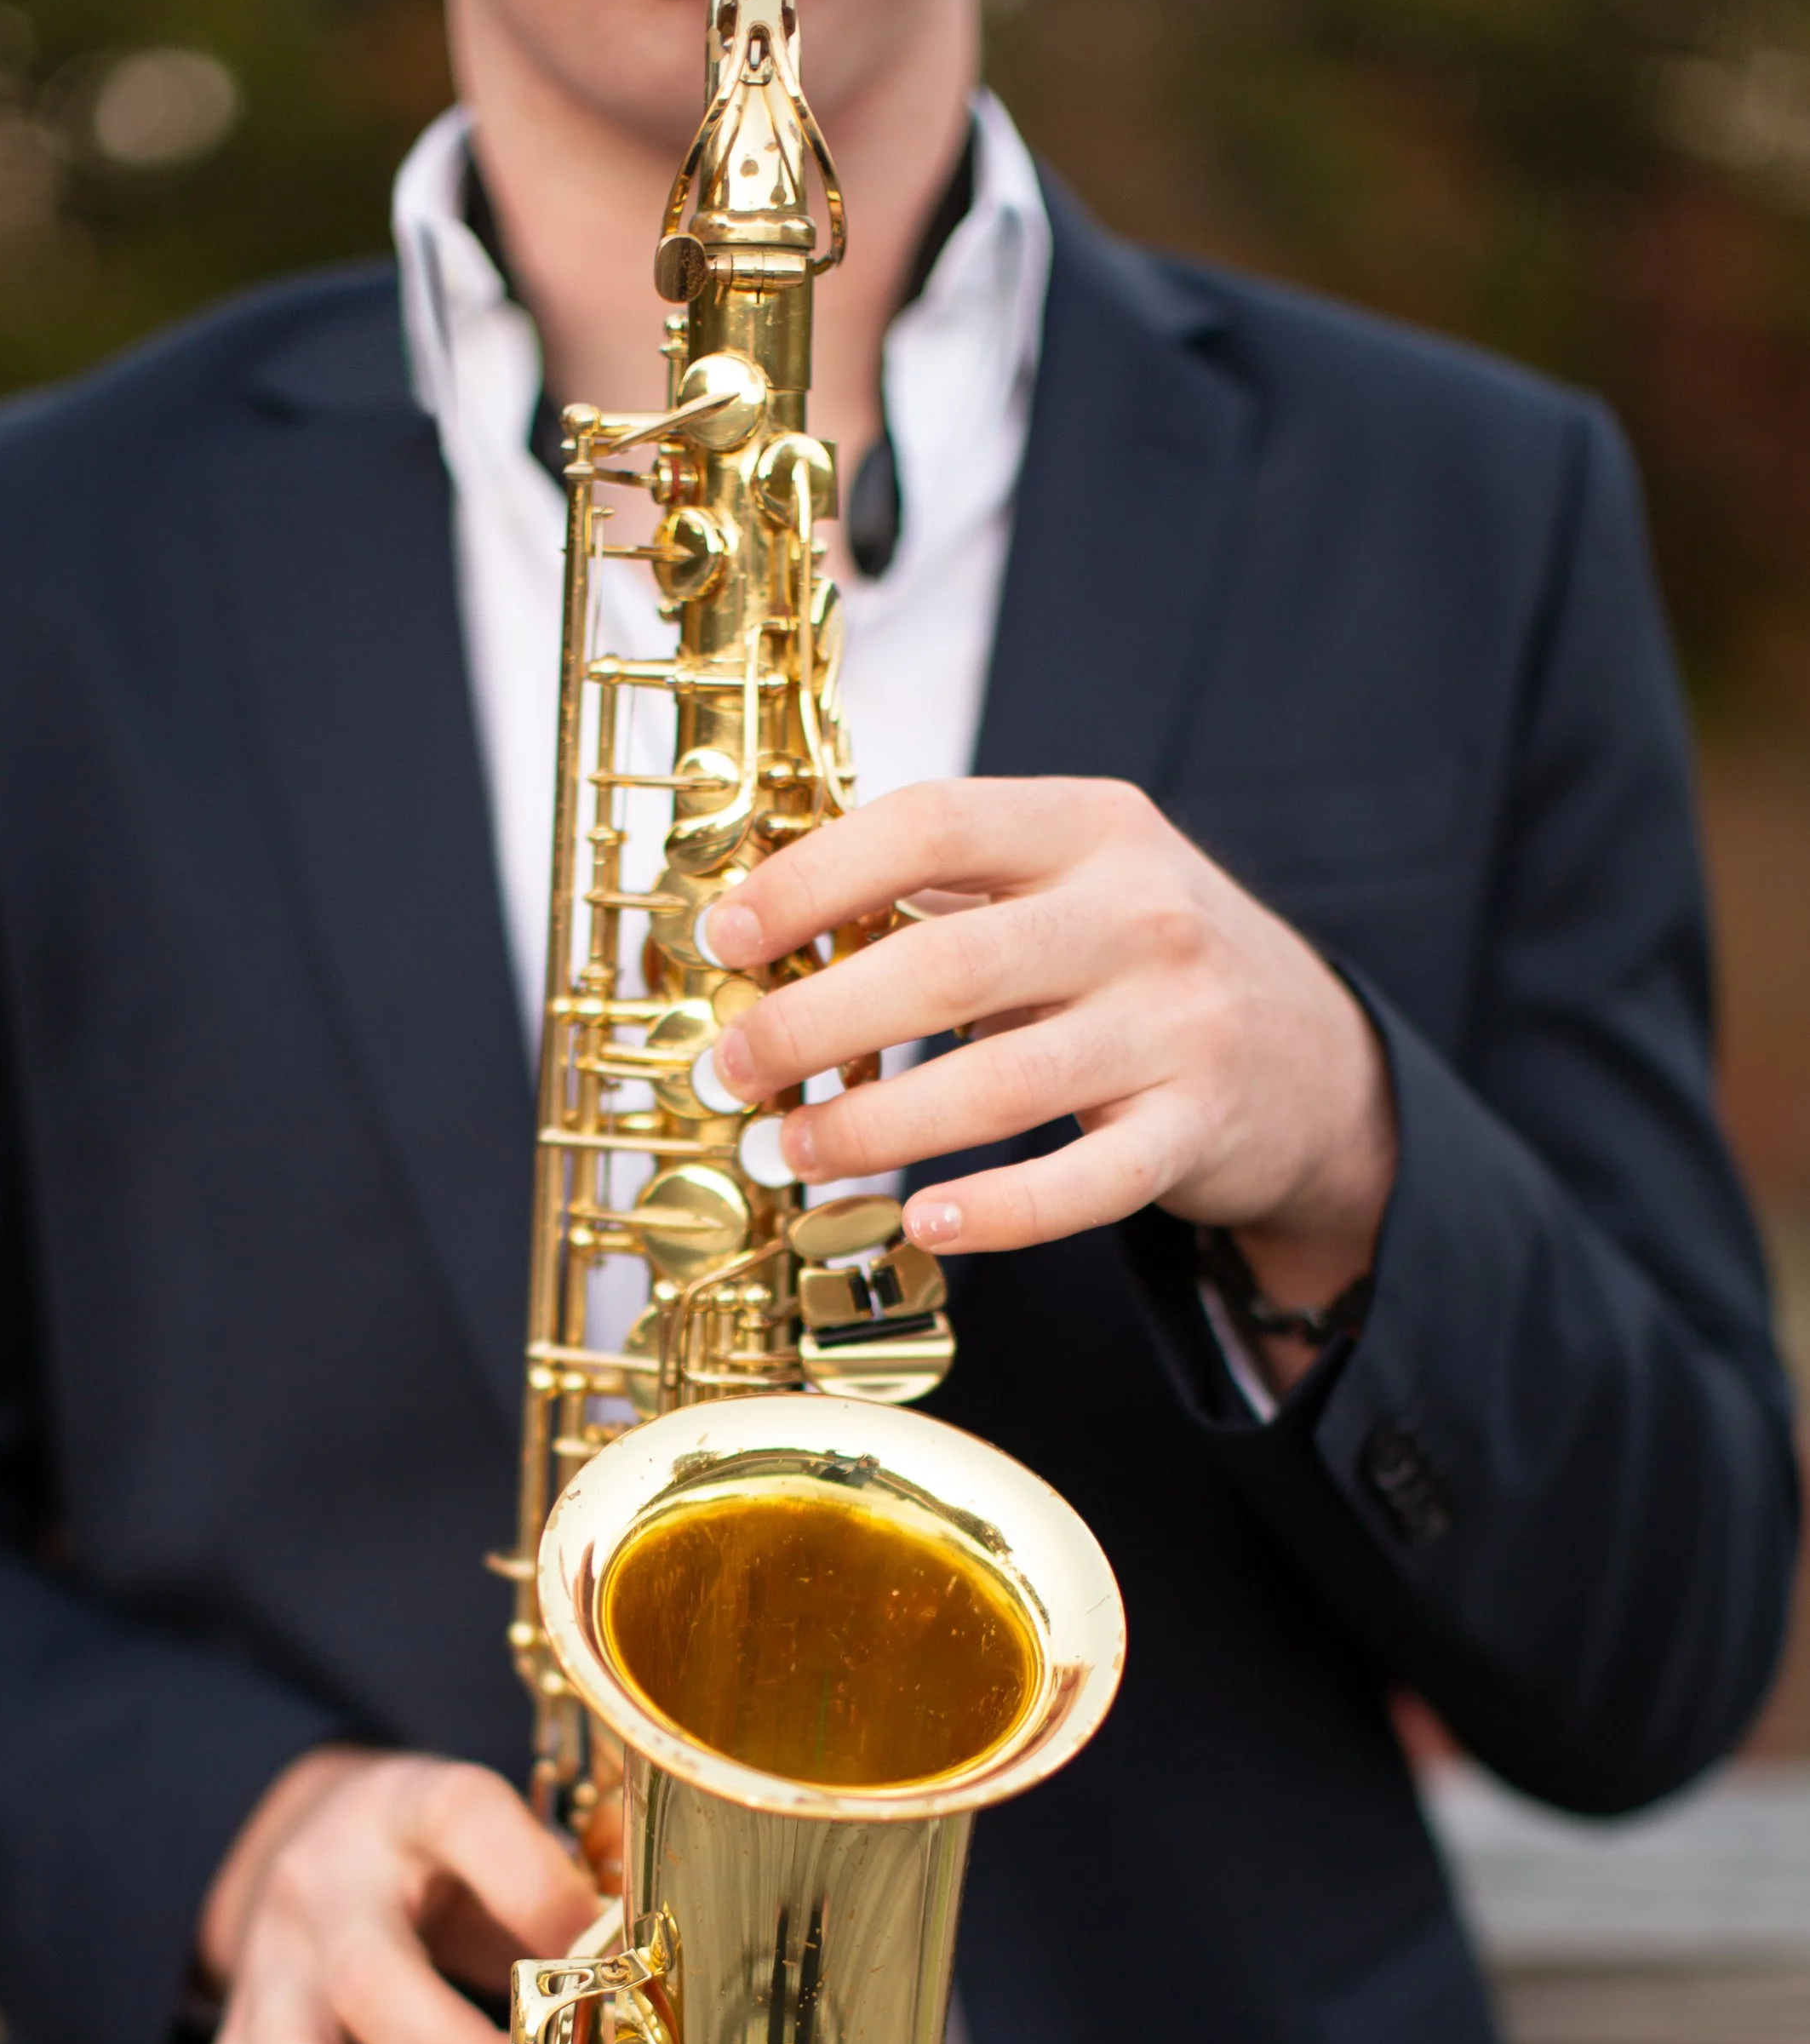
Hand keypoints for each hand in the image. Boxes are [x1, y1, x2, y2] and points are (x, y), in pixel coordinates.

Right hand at [175, 1748, 593, 2043]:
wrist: (308, 1837)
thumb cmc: (445, 1859)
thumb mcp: (502, 1836)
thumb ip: (573, 1886)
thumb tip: (658, 1964)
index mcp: (410, 1813)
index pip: (461, 1817)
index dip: (536, 1888)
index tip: (607, 1961)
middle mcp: (327, 1893)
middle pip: (368, 1976)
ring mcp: (272, 1977)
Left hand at [705, 778, 1397, 1324]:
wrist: (1316, 1058)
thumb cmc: (1144, 962)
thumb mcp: (1071, 881)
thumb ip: (946, 888)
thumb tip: (766, 915)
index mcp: (1089, 827)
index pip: (931, 822)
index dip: (813, 878)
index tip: (727, 937)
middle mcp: (1139, 915)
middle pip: (946, 965)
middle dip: (816, 1023)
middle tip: (737, 1069)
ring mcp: (1176, 1027)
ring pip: (999, 1086)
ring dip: (876, 1125)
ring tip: (797, 1149)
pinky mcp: (1196, 1131)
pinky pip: (1083, 1184)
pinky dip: (997, 1213)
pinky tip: (923, 1221)